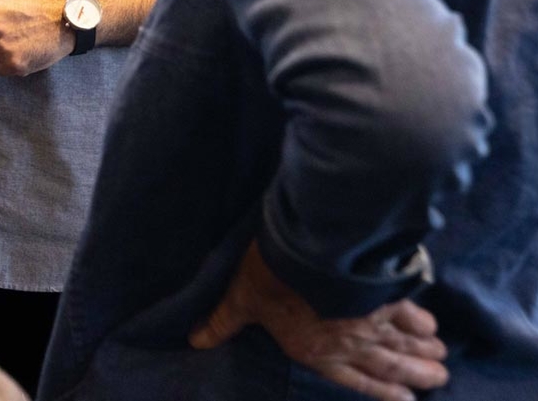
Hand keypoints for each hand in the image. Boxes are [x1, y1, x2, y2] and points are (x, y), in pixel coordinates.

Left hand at [190, 241, 448, 400]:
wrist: (308, 251)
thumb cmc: (271, 278)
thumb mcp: (240, 299)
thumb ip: (223, 321)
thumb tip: (195, 340)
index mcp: (317, 350)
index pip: (353, 379)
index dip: (379, 392)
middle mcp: (351, 342)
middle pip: (390, 365)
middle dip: (414, 375)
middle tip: (438, 379)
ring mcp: (373, 319)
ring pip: (405, 342)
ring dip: (423, 353)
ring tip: (442, 362)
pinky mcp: (386, 293)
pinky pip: (409, 312)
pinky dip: (423, 321)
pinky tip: (434, 324)